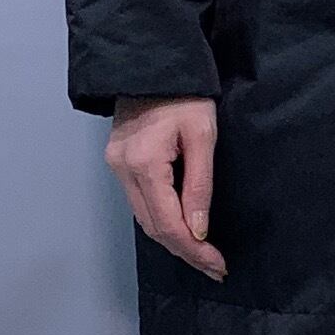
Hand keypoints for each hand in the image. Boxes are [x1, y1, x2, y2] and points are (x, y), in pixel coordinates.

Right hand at [107, 97, 226, 279]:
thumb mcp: (203, 136)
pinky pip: (139, 203)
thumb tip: (198, 231)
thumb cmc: (185, 95)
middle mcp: (123, 170)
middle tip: (215, 269)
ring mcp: (116, 167)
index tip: (218, 266)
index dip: (194, 250)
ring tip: (203, 256)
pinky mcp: (117, 162)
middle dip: (186, 252)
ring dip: (173, 240)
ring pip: (144, 219)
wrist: (153, 65)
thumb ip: (200, 185)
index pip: (169, 223)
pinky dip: (161, 220)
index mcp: (144, 164)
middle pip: (153, 227)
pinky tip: (183, 229)